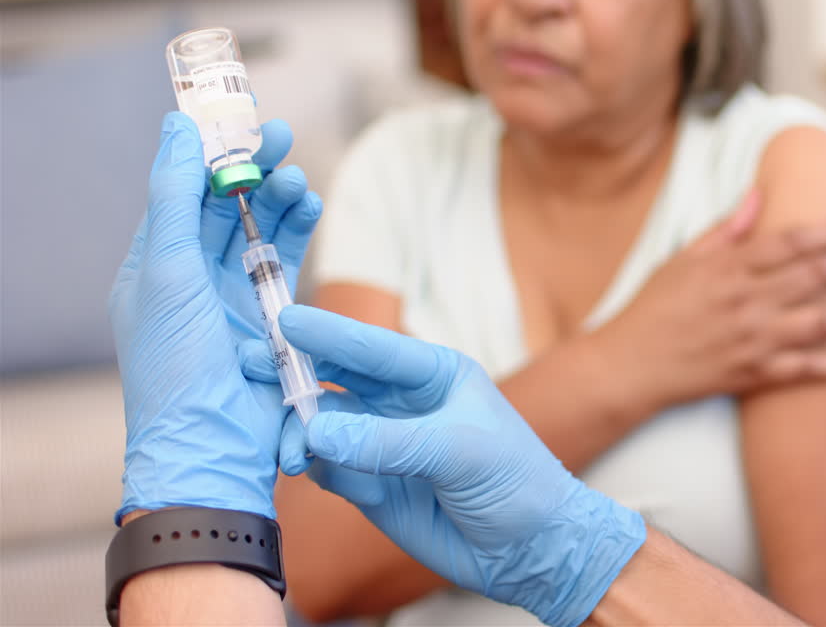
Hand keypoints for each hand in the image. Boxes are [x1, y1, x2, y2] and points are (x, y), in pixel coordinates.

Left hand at [108, 112, 318, 522]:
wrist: (214, 448)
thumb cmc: (177, 365)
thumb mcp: (166, 271)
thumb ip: (175, 196)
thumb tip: (177, 127)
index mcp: (153, 267)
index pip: (182, 193)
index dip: (210, 155)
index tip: (238, 122)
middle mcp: (191, 279)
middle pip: (226, 207)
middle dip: (253, 171)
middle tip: (280, 135)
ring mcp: (232, 300)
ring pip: (260, 231)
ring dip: (280, 200)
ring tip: (299, 177)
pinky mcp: (271, 319)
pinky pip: (286, 263)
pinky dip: (299, 231)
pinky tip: (312, 206)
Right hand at [243, 306, 645, 626]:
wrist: (528, 549)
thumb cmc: (515, 483)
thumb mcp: (460, 452)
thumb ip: (389, 442)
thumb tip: (317, 434)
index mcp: (433, 374)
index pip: (372, 347)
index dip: (329, 333)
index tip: (287, 320)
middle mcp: (401, 402)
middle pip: (333, 376)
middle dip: (293, 372)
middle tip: (254, 367)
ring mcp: (381, 442)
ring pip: (320, 423)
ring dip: (298, 432)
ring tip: (293, 452)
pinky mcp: (368, 482)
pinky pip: (326, 466)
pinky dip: (317, 468)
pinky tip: (331, 480)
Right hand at [589, 190, 825, 409]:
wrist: (630, 364)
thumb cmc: (654, 308)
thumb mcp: (683, 258)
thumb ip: (726, 229)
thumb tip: (757, 194)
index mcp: (731, 268)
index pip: (793, 242)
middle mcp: (747, 302)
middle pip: (813, 277)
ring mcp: (754, 340)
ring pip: (818, 324)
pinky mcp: (754, 374)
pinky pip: (806, 371)